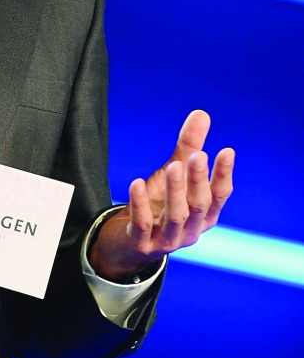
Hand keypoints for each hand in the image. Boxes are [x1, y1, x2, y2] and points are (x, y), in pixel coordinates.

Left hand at [89, 110, 234, 281]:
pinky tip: (136, 182)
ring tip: (173, 165)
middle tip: (197, 155)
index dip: (224, 174)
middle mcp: (190, 230)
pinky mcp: (142, 243)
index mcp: (204, 215)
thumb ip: (188, 147)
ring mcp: (167, 240)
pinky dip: (140, 204)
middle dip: (199, 180)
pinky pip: (143, 224)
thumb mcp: (173, 175)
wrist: (129, 244)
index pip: (219, 195)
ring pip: (175, 216)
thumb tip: (202, 113)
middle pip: (199, 205)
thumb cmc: (158, 205)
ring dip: (175, 191)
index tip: (227, 150)